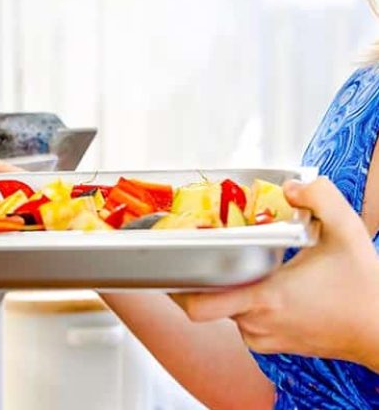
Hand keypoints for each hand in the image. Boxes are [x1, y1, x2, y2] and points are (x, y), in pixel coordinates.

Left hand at [177, 178, 378, 369]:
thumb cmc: (366, 289)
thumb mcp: (347, 231)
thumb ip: (320, 196)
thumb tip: (290, 186)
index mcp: (265, 298)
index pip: (198, 304)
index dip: (175, 285)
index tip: (169, 261)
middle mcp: (256, 323)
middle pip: (204, 300)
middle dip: (201, 273)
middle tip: (203, 248)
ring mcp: (262, 337)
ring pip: (223, 308)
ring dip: (225, 286)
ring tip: (238, 262)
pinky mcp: (270, 343)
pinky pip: (240, 319)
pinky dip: (242, 300)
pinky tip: (259, 280)